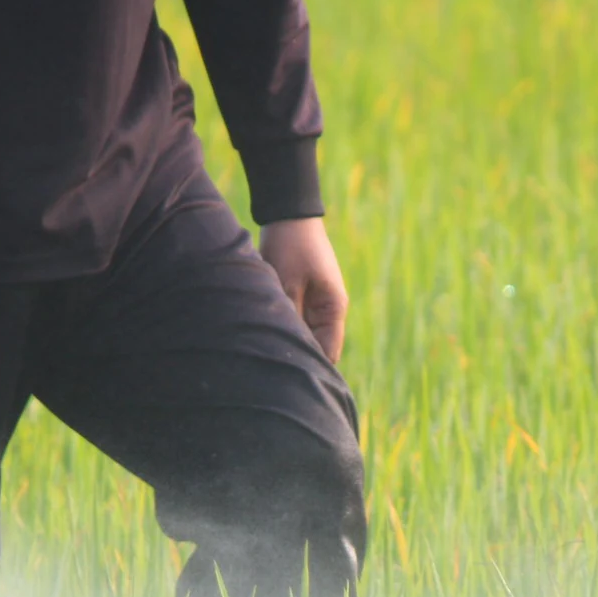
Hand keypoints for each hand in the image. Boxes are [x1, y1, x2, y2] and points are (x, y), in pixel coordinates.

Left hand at [258, 217, 348, 363]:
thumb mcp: (286, 284)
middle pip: (316, 348)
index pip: (328, 354)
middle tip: (270, 372)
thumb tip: (284, 350)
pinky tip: (264, 334)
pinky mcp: (301, 298)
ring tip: (265, 353)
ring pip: (303, 337)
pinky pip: (294, 323)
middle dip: (296, 358)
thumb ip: (289, 318)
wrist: (288, 215)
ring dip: (287, 342)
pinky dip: (282, 328)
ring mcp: (316, 305)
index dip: (311, 370)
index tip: (288, 382)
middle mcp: (328, 311)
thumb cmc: (290, 247)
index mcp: (333, 309)